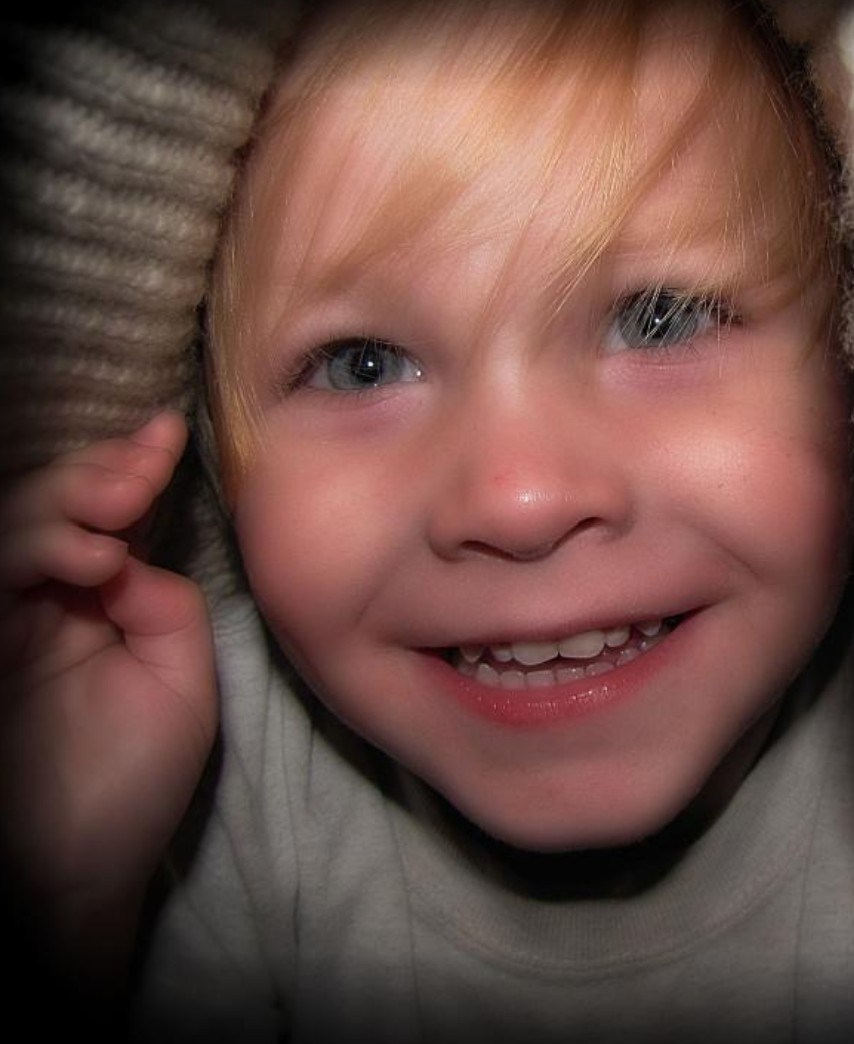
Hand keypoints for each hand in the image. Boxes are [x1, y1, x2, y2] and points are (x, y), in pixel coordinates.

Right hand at [0, 413, 215, 985]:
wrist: (76, 873)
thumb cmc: (129, 785)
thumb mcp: (180, 681)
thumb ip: (164, 604)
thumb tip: (133, 554)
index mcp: (93, 606)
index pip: (105, 518)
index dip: (129, 469)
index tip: (168, 432)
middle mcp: (43, 604)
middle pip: (51, 507)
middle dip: (97, 472)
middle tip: (143, 463)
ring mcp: (3, 624)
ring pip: (12, 529)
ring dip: (66, 504)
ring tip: (120, 510)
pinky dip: (33, 554)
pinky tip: (89, 561)